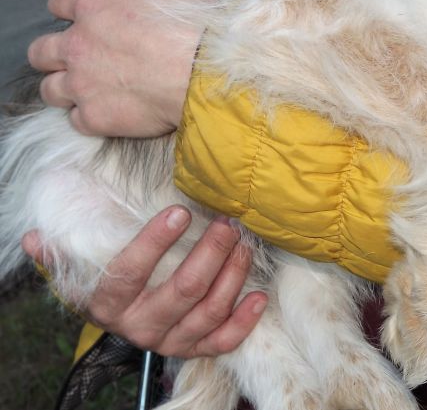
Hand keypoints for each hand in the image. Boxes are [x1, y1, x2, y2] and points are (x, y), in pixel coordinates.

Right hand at [22, 207, 266, 357]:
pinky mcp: (194, 349)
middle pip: (182, 290)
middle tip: (227, 223)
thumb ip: (62, 252)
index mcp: (109, 305)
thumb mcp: (83, 268)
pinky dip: (244, 321)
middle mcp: (140, 327)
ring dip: (232, 276)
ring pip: (208, 312)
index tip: (180, 211)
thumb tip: (34, 238)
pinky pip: (223, 342)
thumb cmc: (111, 281)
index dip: (154, 242)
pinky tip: (259, 296)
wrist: (126, 318)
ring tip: (244, 244)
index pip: (129, 273)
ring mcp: (170, 341)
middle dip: (209, 253)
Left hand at [27, 0, 210, 136]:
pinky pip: (77, 121)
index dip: (67, 6)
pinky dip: (89, 117)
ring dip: (65, 87)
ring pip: (50, 89)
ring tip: (87, 88)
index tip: (82, 13)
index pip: (58, 0)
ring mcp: (84, 83)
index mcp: (94, 5)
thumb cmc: (197, 21)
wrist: (208, 71)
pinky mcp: (96, 117)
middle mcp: (79, 44)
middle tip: (80, 55)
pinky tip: (108, 112)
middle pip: (41, 50)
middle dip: (54, 52)